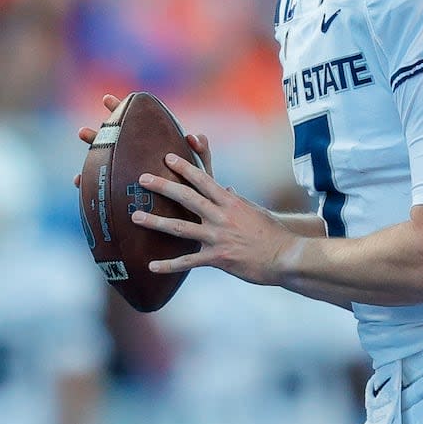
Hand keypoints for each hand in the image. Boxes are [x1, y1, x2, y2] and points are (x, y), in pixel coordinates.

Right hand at [73, 94, 212, 186]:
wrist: (193, 225)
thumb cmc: (199, 196)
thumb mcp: (202, 173)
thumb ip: (201, 154)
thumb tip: (192, 136)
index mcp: (155, 150)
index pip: (137, 126)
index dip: (121, 111)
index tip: (106, 99)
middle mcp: (140, 162)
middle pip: (115, 144)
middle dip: (99, 137)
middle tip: (82, 133)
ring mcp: (131, 179)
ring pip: (106, 165)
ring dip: (92, 162)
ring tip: (79, 170)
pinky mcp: (128, 198)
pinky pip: (106, 190)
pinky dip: (92, 186)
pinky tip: (80, 183)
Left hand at [131, 153, 297, 284]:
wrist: (287, 257)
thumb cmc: (275, 234)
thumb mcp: (257, 212)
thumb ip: (238, 201)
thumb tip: (228, 190)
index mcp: (231, 202)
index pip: (204, 179)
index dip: (184, 167)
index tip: (168, 157)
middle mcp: (222, 216)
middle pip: (187, 197)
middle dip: (163, 186)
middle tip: (142, 179)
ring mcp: (218, 237)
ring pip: (181, 227)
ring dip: (156, 221)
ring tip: (135, 216)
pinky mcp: (218, 258)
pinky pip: (188, 261)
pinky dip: (169, 265)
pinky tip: (151, 266)